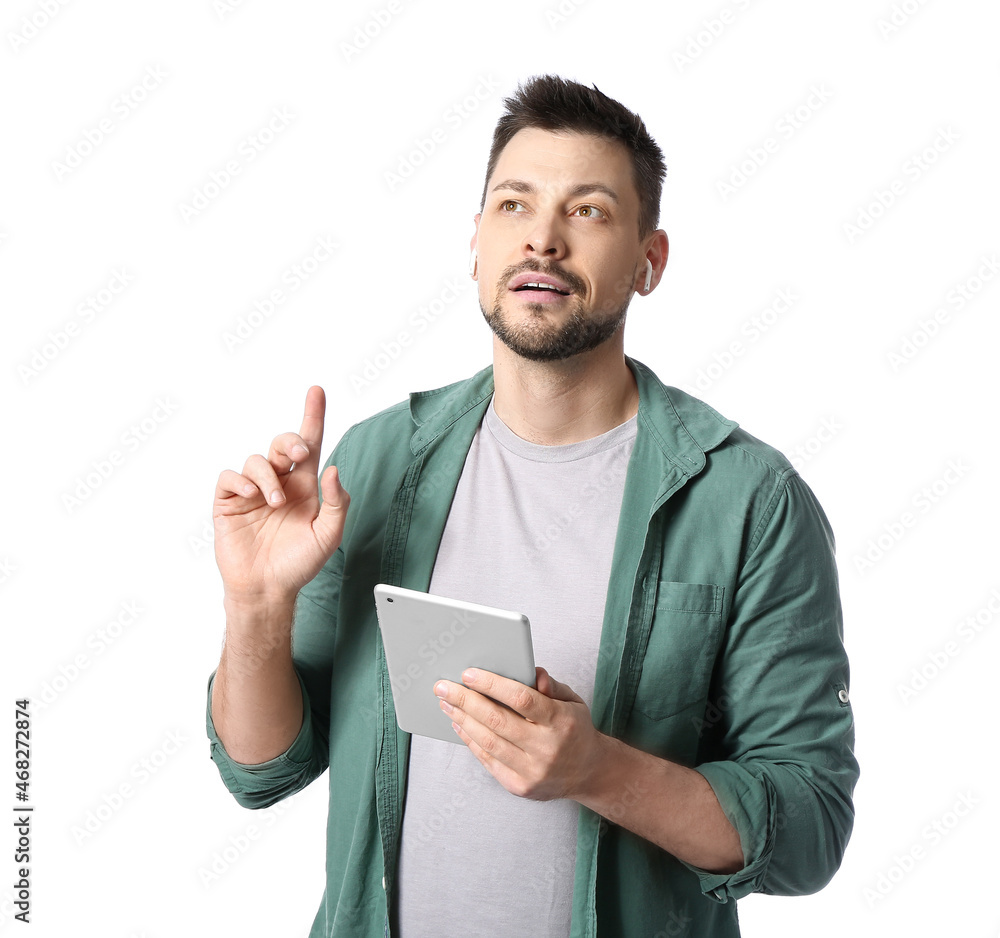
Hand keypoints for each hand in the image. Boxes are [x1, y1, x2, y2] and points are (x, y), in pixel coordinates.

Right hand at [213, 386, 349, 603]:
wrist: (267, 589)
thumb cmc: (299, 563)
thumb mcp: (329, 535)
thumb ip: (337, 502)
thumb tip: (333, 469)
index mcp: (304, 487)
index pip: (310, 445)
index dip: (313, 416)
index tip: (317, 391)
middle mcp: (279, 484)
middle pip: (282, 444)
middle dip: (289, 440)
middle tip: (298, 453)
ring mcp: (252, 492)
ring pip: (257, 460)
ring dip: (267, 476)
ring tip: (274, 503)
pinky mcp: (229, 503)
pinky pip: (230, 478)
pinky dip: (241, 481)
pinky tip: (251, 496)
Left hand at [433, 667, 604, 801]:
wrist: (589, 773)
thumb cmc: (575, 730)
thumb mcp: (572, 701)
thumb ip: (551, 685)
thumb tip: (531, 672)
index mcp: (560, 722)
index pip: (522, 699)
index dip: (492, 685)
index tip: (469, 674)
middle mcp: (546, 748)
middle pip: (497, 721)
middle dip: (465, 701)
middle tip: (444, 687)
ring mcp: (532, 771)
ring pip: (488, 742)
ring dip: (462, 720)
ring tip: (447, 703)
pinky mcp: (519, 786)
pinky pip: (488, 760)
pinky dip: (470, 740)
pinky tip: (459, 724)